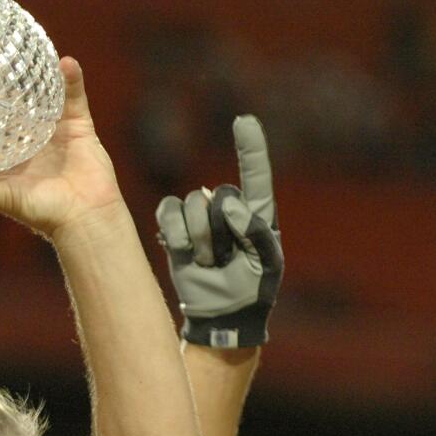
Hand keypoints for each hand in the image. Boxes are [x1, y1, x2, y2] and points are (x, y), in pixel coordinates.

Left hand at [0, 57, 124, 239]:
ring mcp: (56, 132)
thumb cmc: (42, 213)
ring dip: (37, 78)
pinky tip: (65, 63)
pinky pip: (75, 99)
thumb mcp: (1, 197)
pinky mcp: (80, 127)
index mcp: (11, 157)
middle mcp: (32, 142)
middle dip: (6, 88)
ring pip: (45, 98)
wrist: (84, 218)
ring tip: (24, 53)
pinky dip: (72, 81)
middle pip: (17, 109)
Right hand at [156, 115, 283, 346]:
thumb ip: (256, 233)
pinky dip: (175, 233)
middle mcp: (227, 208)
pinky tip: (186, 253)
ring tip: (210, 263)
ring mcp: (198, 217)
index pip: (255, 175)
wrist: (221, 314)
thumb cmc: (252, 290)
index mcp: (258, 213)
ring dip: (200, 240)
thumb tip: (229, 206)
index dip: (249, 148)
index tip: (243, 121)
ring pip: (191, 205)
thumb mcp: (268, 265)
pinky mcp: (173, 228)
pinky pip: (167, 212)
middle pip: (217, 195)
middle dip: (219, 231)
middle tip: (225, 259)